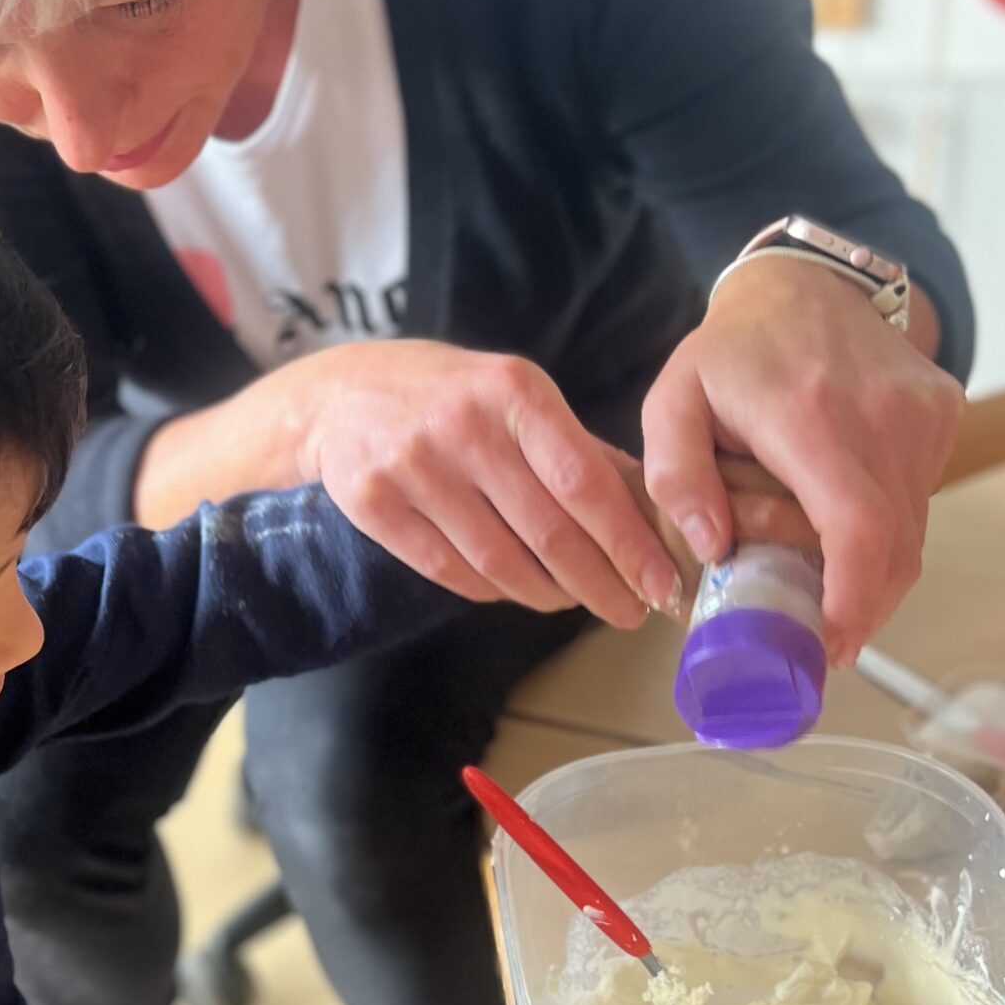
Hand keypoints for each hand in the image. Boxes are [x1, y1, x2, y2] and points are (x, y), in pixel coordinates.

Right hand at [283, 340, 684, 623]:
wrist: (342, 394)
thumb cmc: (449, 395)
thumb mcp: (515, 394)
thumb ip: (576, 448)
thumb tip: (650, 507)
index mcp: (514, 393)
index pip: (585, 484)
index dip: (628, 544)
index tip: (661, 582)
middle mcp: (463, 427)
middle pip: (547, 533)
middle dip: (599, 584)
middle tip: (630, 611)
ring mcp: (412, 467)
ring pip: (499, 562)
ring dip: (547, 594)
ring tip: (572, 600)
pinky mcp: (373, 505)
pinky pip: (449, 571)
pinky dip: (492, 591)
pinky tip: (515, 589)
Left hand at [641, 259, 962, 663]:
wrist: (805, 286)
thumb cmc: (731, 353)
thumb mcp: (672, 403)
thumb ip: (675, 478)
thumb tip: (711, 548)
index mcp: (810, 415)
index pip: (858, 526)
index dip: (854, 598)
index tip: (832, 644)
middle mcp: (883, 414)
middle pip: (896, 546)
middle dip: (864, 608)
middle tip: (824, 643)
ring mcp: (924, 413)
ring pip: (915, 530)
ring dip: (876, 574)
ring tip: (830, 593)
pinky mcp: (943, 413)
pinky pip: (922, 498)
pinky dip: (890, 532)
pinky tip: (847, 531)